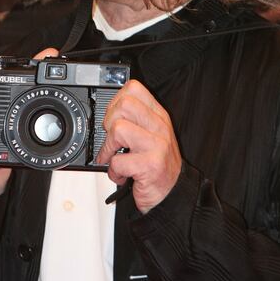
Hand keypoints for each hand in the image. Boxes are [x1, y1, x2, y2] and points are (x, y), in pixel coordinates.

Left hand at [97, 79, 181, 213]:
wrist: (173, 192)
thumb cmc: (157, 163)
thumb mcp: (152, 134)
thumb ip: (135, 119)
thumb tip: (107, 113)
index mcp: (158, 115)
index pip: (134, 88)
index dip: (116, 100)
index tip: (113, 117)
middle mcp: (159, 126)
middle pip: (124, 104)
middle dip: (109, 122)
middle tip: (112, 138)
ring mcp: (156, 145)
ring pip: (118, 129)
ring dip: (108, 148)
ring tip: (114, 158)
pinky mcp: (150, 166)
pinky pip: (118, 161)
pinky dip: (113, 172)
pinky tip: (122, 175)